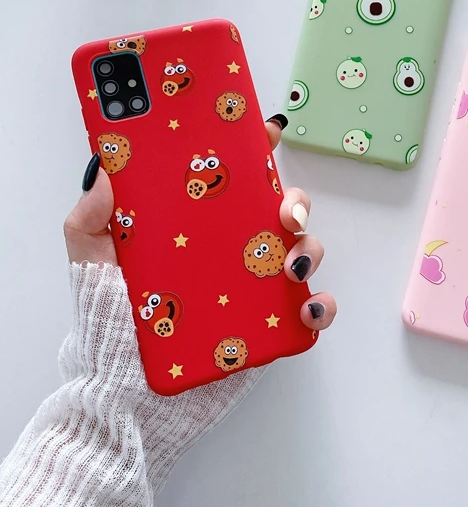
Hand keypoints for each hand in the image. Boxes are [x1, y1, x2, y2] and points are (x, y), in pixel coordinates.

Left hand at [63, 115, 335, 330]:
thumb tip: (105, 171)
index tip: (266, 131)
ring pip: (302, 251)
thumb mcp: (92, 263)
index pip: (236, 178)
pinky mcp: (269, 324)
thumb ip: (90, 219)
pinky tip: (306, 308)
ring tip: (291, 265)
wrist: (123, 392)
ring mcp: (255, 285)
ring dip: (310, 248)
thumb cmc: (111, 321)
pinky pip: (308, 310)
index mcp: (201, 225)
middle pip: (280, 209)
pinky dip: (319, 307)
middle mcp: (234, 249)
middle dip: (296, 200)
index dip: (256, 150)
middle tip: (285, 210)